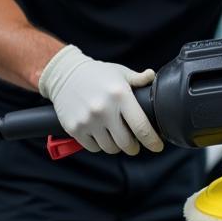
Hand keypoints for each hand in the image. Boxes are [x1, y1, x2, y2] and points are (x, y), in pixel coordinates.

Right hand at [38, 44, 163, 154]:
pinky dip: (99, 145)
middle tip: (134, 144)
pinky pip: (93, 147)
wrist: (64, 74)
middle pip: (126, 143)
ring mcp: (88, 120)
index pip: (141, 126)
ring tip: (116, 138)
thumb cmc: (96, 74)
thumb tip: (152, 76)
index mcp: (120, 95)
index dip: (152, 140)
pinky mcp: (74, 128)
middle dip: (133, 147)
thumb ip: (138, 78)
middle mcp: (104, 109)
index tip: (157, 146)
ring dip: (116, 147)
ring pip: (109, 148)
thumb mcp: (120, 72)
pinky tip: (100, 135)